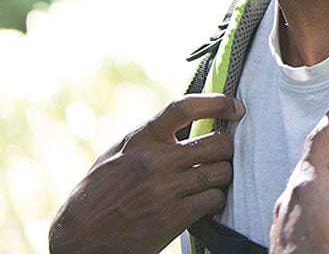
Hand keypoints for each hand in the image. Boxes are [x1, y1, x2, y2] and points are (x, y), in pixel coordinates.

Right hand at [48, 94, 244, 253]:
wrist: (79, 238)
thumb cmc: (99, 192)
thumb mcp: (117, 154)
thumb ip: (150, 137)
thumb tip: (190, 119)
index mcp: (140, 140)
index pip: (185, 108)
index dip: (217, 102)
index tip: (236, 108)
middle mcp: (155, 161)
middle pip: (217, 143)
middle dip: (225, 149)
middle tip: (220, 155)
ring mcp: (165, 190)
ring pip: (222, 172)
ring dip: (222, 175)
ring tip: (211, 179)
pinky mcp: (173, 217)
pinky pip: (214, 199)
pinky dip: (215, 199)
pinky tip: (203, 200)